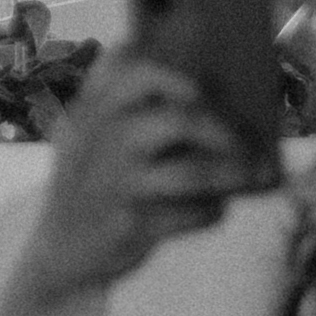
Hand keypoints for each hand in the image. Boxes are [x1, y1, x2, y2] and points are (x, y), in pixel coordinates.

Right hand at [8, 49, 253, 309]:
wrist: (61, 248)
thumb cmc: (90, 181)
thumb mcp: (86, 134)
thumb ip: (119, 106)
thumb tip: (200, 84)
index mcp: (90, 109)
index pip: (126, 67)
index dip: (172, 73)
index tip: (200, 85)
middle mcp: (101, 139)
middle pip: (176, 120)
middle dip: (220, 128)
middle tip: (240, 138)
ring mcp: (117, 183)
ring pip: (190, 172)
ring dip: (231, 172)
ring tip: (254, 174)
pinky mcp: (132, 223)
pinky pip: (191, 213)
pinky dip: (211, 210)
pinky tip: (216, 207)